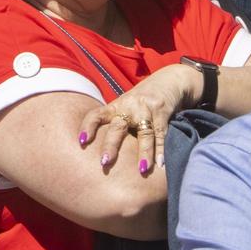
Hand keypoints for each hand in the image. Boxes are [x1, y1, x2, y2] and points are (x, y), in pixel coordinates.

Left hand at [78, 65, 199, 175]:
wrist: (169, 80)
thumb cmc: (141, 101)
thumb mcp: (125, 107)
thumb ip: (115, 125)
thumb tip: (98, 154)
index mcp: (115, 106)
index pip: (96, 115)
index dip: (88, 127)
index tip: (81, 142)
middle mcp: (128, 107)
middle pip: (118, 127)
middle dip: (111, 145)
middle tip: (104, 162)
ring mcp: (146, 109)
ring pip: (144, 133)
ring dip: (144, 152)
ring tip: (142, 170)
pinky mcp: (162, 112)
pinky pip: (161, 133)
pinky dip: (161, 150)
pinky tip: (161, 164)